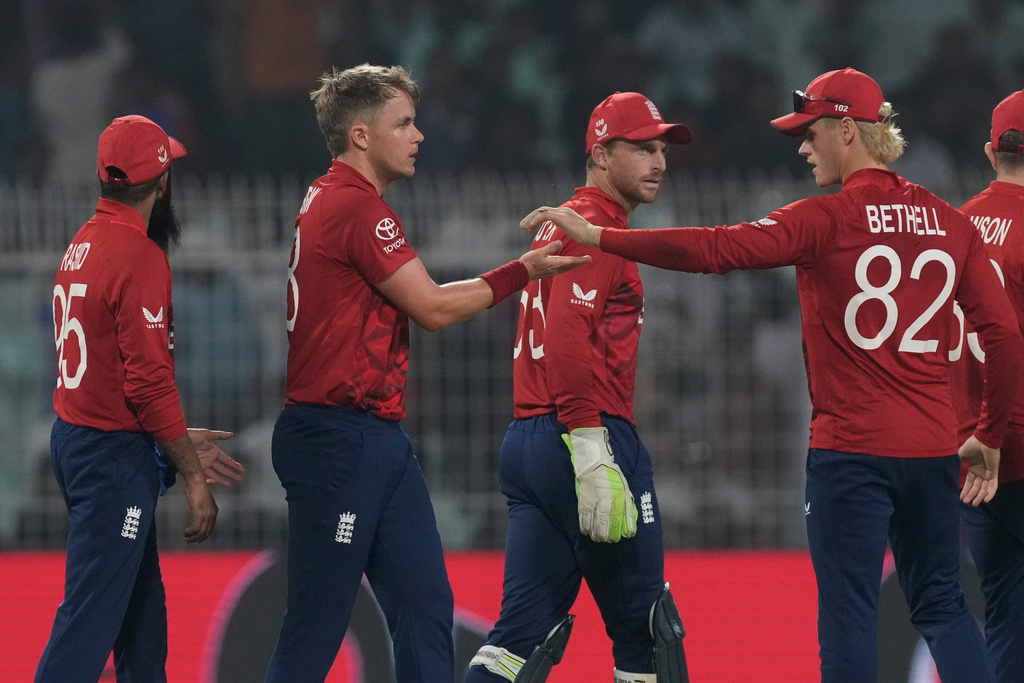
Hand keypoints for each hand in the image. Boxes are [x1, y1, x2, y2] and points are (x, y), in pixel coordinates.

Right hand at [182, 477, 217, 542]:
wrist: (196, 481)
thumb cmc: (197, 489)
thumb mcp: (202, 501)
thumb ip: (202, 509)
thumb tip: (198, 515)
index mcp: (214, 511)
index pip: (211, 528)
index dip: (204, 536)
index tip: (197, 539)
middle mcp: (213, 514)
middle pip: (207, 532)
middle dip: (198, 539)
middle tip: (189, 541)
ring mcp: (207, 514)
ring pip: (201, 532)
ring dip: (193, 538)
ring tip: (186, 538)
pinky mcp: (199, 514)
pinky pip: (196, 528)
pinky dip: (190, 532)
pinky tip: (186, 532)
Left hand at [188, 428, 243, 485]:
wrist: (176, 440)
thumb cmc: (190, 435)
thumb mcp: (206, 434)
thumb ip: (219, 435)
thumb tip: (231, 434)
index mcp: (213, 452)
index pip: (226, 460)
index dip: (234, 465)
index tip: (241, 469)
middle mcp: (209, 460)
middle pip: (222, 469)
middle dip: (231, 474)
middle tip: (239, 479)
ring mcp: (202, 465)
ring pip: (215, 474)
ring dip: (222, 479)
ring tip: (230, 484)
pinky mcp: (195, 469)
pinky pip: (204, 476)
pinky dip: (210, 480)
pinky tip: (216, 483)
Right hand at [518, 240, 591, 278]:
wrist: (521, 273)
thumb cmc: (529, 262)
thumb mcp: (539, 252)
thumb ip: (550, 248)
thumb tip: (560, 242)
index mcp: (555, 263)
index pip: (571, 261)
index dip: (581, 260)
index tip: (589, 259)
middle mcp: (556, 269)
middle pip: (572, 266)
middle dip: (580, 262)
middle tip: (589, 259)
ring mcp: (553, 271)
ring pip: (567, 268)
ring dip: (575, 264)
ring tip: (580, 261)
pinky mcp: (549, 272)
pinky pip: (562, 269)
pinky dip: (568, 266)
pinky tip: (567, 264)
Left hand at [521, 207, 602, 246]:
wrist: (592, 235)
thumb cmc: (585, 236)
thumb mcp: (573, 230)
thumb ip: (567, 228)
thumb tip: (566, 230)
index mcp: (565, 213)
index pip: (547, 212)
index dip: (537, 218)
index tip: (530, 227)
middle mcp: (562, 210)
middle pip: (542, 210)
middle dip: (531, 217)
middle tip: (523, 225)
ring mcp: (561, 212)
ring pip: (540, 212)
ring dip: (530, 219)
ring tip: (523, 227)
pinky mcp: (560, 217)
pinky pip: (543, 216)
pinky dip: (535, 221)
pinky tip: (530, 228)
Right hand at [562, 427, 637, 541]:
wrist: (593, 461)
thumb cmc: (612, 474)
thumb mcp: (624, 488)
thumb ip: (627, 506)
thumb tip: (630, 522)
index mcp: (614, 498)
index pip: (616, 521)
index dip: (618, 531)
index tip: (621, 537)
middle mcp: (602, 502)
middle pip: (602, 526)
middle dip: (605, 536)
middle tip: (607, 539)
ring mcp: (590, 502)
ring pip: (590, 524)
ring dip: (594, 533)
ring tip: (597, 537)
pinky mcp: (581, 500)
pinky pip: (582, 517)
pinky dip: (584, 526)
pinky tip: (587, 530)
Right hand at [959, 434, 998, 505]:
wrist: (983, 441)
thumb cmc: (971, 446)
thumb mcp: (960, 455)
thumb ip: (956, 463)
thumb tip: (947, 468)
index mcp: (973, 469)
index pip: (970, 482)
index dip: (966, 490)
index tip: (961, 498)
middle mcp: (981, 472)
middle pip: (976, 487)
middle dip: (971, 495)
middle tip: (966, 502)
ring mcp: (988, 473)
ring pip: (984, 488)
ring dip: (979, 496)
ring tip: (974, 503)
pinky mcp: (994, 473)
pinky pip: (993, 485)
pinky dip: (991, 493)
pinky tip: (986, 500)